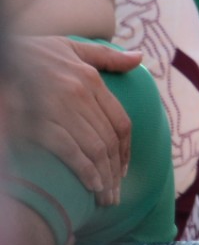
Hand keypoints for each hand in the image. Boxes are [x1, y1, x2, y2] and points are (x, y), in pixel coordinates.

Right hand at [13, 37, 137, 205]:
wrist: (1, 52)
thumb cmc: (34, 52)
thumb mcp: (73, 47)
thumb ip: (108, 57)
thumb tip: (139, 58)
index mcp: (91, 80)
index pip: (120, 122)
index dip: (125, 151)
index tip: (124, 170)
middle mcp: (80, 94)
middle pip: (109, 140)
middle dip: (115, 172)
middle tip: (116, 196)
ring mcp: (60, 108)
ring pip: (94, 148)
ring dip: (104, 177)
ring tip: (106, 197)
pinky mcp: (38, 122)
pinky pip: (70, 151)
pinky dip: (84, 171)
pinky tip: (91, 185)